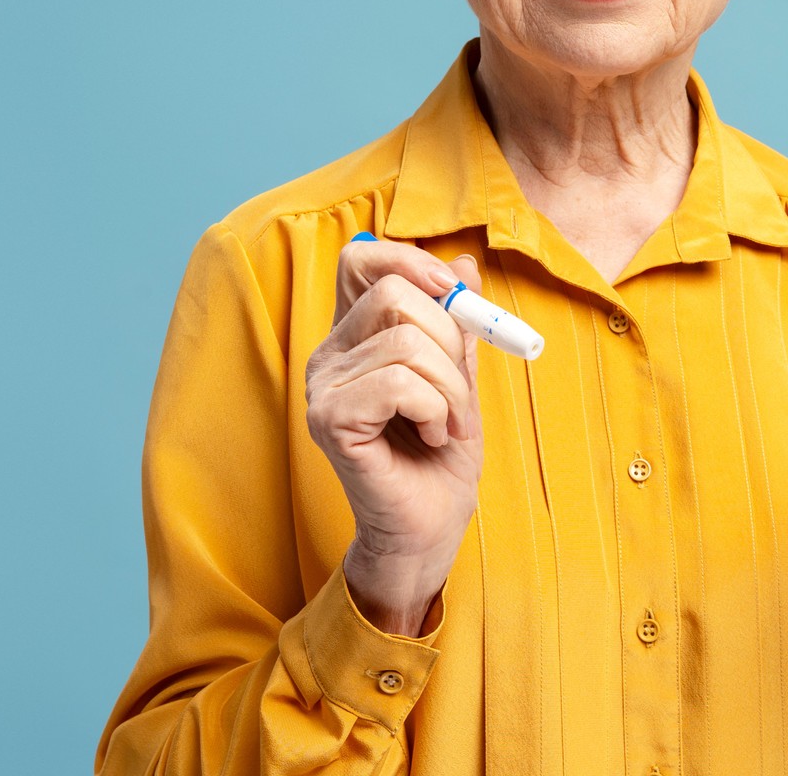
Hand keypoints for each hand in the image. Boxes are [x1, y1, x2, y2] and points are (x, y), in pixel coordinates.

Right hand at [303, 237, 486, 633]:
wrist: (429, 527)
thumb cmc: (440, 456)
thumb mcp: (458, 375)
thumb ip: (455, 323)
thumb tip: (465, 262)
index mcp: (353, 335)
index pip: (361, 259)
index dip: (410, 261)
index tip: (454, 293)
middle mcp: (328, 355)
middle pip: (395, 293)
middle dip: (450, 339)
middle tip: (458, 393)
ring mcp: (322, 388)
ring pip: (408, 341)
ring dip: (450, 387)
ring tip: (447, 424)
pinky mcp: (329, 421)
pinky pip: (400, 384)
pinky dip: (435, 409)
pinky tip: (431, 436)